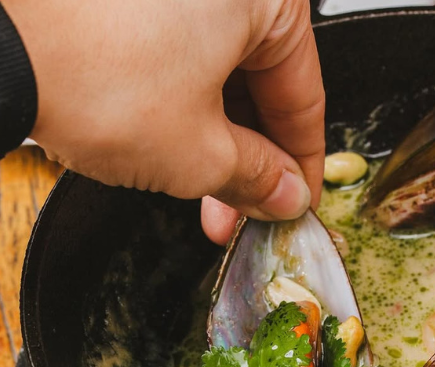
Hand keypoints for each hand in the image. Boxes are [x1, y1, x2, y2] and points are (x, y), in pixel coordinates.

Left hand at [6, 0, 323, 242]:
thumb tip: (284, 194)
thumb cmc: (92, 73)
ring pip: (216, 68)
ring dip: (214, 139)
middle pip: (258, 80)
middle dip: (250, 159)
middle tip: (244, 210)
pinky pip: (175, 50)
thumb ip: (256, 178)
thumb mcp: (198, 153)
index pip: (305, 94)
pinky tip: (173, 146)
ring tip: (202, 192)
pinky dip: (181, 102)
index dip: (302, 164)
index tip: (296, 202)